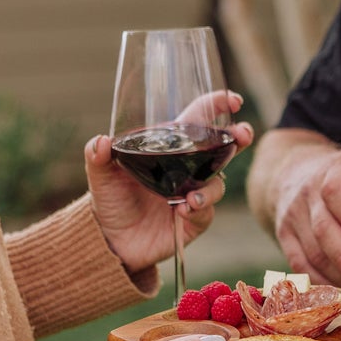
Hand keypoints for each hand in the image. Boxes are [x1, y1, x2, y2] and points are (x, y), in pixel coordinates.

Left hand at [85, 96, 253, 274]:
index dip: (217, 106)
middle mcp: (187, 168)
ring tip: (192, 199)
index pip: (198, 120)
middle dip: (238, 138)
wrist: (111, 240)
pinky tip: (183, 211)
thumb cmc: (110, 200)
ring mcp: (193, 193)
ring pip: (217, 182)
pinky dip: (199, 209)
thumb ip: (98, 156)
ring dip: (210, 188)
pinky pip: (206, 211)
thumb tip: (100, 142)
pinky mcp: (194, 219)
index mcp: (169, 148)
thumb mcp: (101, 176)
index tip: (233, 100)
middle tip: (242, 135)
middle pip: (222, 148)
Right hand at [269, 146, 340, 286]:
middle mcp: (310, 192)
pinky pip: (300, 265)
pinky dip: (321, 281)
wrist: (299, 170)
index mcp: (339, 171)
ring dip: (336, 276)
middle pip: (322, 228)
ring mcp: (293, 216)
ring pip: (310, 252)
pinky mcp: (284, 236)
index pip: (337, 191)